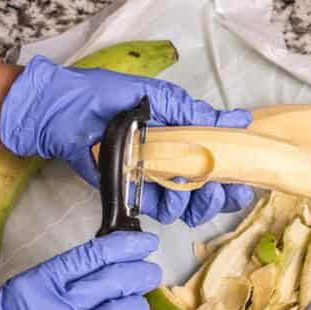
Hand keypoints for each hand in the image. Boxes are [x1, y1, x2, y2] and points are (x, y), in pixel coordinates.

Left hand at [0, 56, 254, 226]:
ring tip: (199, 194)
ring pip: (186, 203)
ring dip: (199, 204)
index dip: (234, 172)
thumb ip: (194, 113)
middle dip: (221, 194)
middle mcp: (170, 159)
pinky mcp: (130, 193)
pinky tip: (173, 204)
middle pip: (207, 187)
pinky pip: (158, 209)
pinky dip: (170, 210)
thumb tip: (238, 120)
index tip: (245, 181)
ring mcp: (151, 178)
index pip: (217, 157)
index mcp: (181, 134)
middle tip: (223, 192)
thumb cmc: (106, 98)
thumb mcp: (156, 99)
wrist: (66, 114)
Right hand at [0, 231, 160, 309]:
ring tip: (135, 304)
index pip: (93, 256)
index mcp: (39, 285)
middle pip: (115, 280)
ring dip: (138, 305)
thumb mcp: (18, 290)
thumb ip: (57, 276)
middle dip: (142, 272)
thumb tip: (99, 263)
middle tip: (149, 272)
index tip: (143, 242)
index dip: (126, 246)